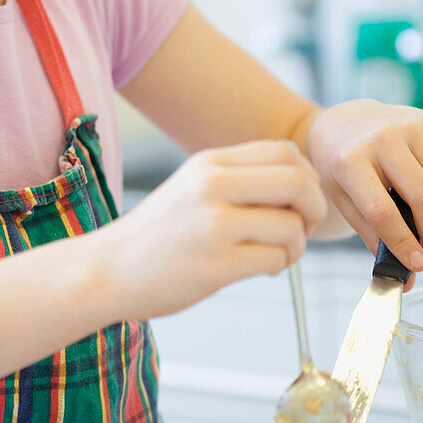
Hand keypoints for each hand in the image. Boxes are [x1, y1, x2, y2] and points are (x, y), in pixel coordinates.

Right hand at [99, 141, 327, 319]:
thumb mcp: (192, 187)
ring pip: (291, 225)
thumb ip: (239, 178)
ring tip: (277, 254)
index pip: (284, 152)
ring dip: (297, 244)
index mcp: (209, 163)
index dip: (307, 177)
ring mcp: (214, 225)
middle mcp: (212, 186)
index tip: (301, 201)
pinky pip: (276, 258)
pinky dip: (280, 265)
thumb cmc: (157, 235)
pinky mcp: (217, 264)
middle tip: (305, 227)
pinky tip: (262, 268)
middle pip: (297, 182)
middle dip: (315, 207)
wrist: (108, 270)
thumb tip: (302, 181)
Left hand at [305, 100, 422, 279]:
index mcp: (349, 161)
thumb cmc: (341, 167)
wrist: (344, 123)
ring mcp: (411, 126)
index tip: (417, 265)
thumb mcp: (342, 200)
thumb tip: (407, 278)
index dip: (403, 243)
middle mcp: (382, 139)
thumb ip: (373, 237)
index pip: (383, 211)